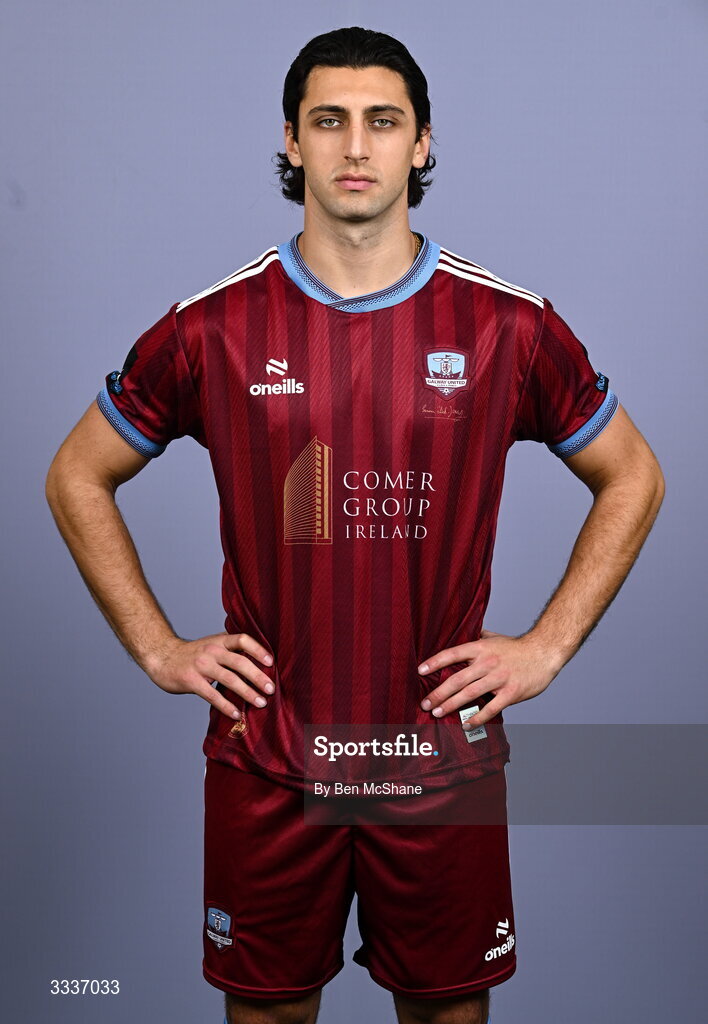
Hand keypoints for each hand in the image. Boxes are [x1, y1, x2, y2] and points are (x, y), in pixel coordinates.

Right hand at [145, 632, 273, 719]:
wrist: (162, 657)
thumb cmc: (192, 654)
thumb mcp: (211, 644)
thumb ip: (230, 650)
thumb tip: (258, 663)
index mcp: (219, 641)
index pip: (242, 639)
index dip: (258, 650)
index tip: (271, 663)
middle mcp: (211, 651)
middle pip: (240, 662)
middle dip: (258, 676)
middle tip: (271, 689)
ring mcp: (201, 666)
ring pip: (230, 679)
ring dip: (248, 693)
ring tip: (261, 702)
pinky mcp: (192, 681)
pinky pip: (213, 696)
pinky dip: (227, 706)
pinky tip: (237, 714)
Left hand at [418, 629, 563, 727]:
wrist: (544, 652)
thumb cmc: (517, 647)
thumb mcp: (494, 637)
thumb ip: (477, 637)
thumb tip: (462, 632)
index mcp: (480, 648)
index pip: (452, 654)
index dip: (435, 662)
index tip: (420, 671)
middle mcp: (487, 663)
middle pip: (457, 679)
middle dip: (438, 693)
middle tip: (424, 703)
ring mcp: (499, 678)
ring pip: (470, 694)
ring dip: (451, 705)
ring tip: (437, 713)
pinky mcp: (511, 693)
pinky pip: (490, 708)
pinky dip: (477, 718)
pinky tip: (466, 724)